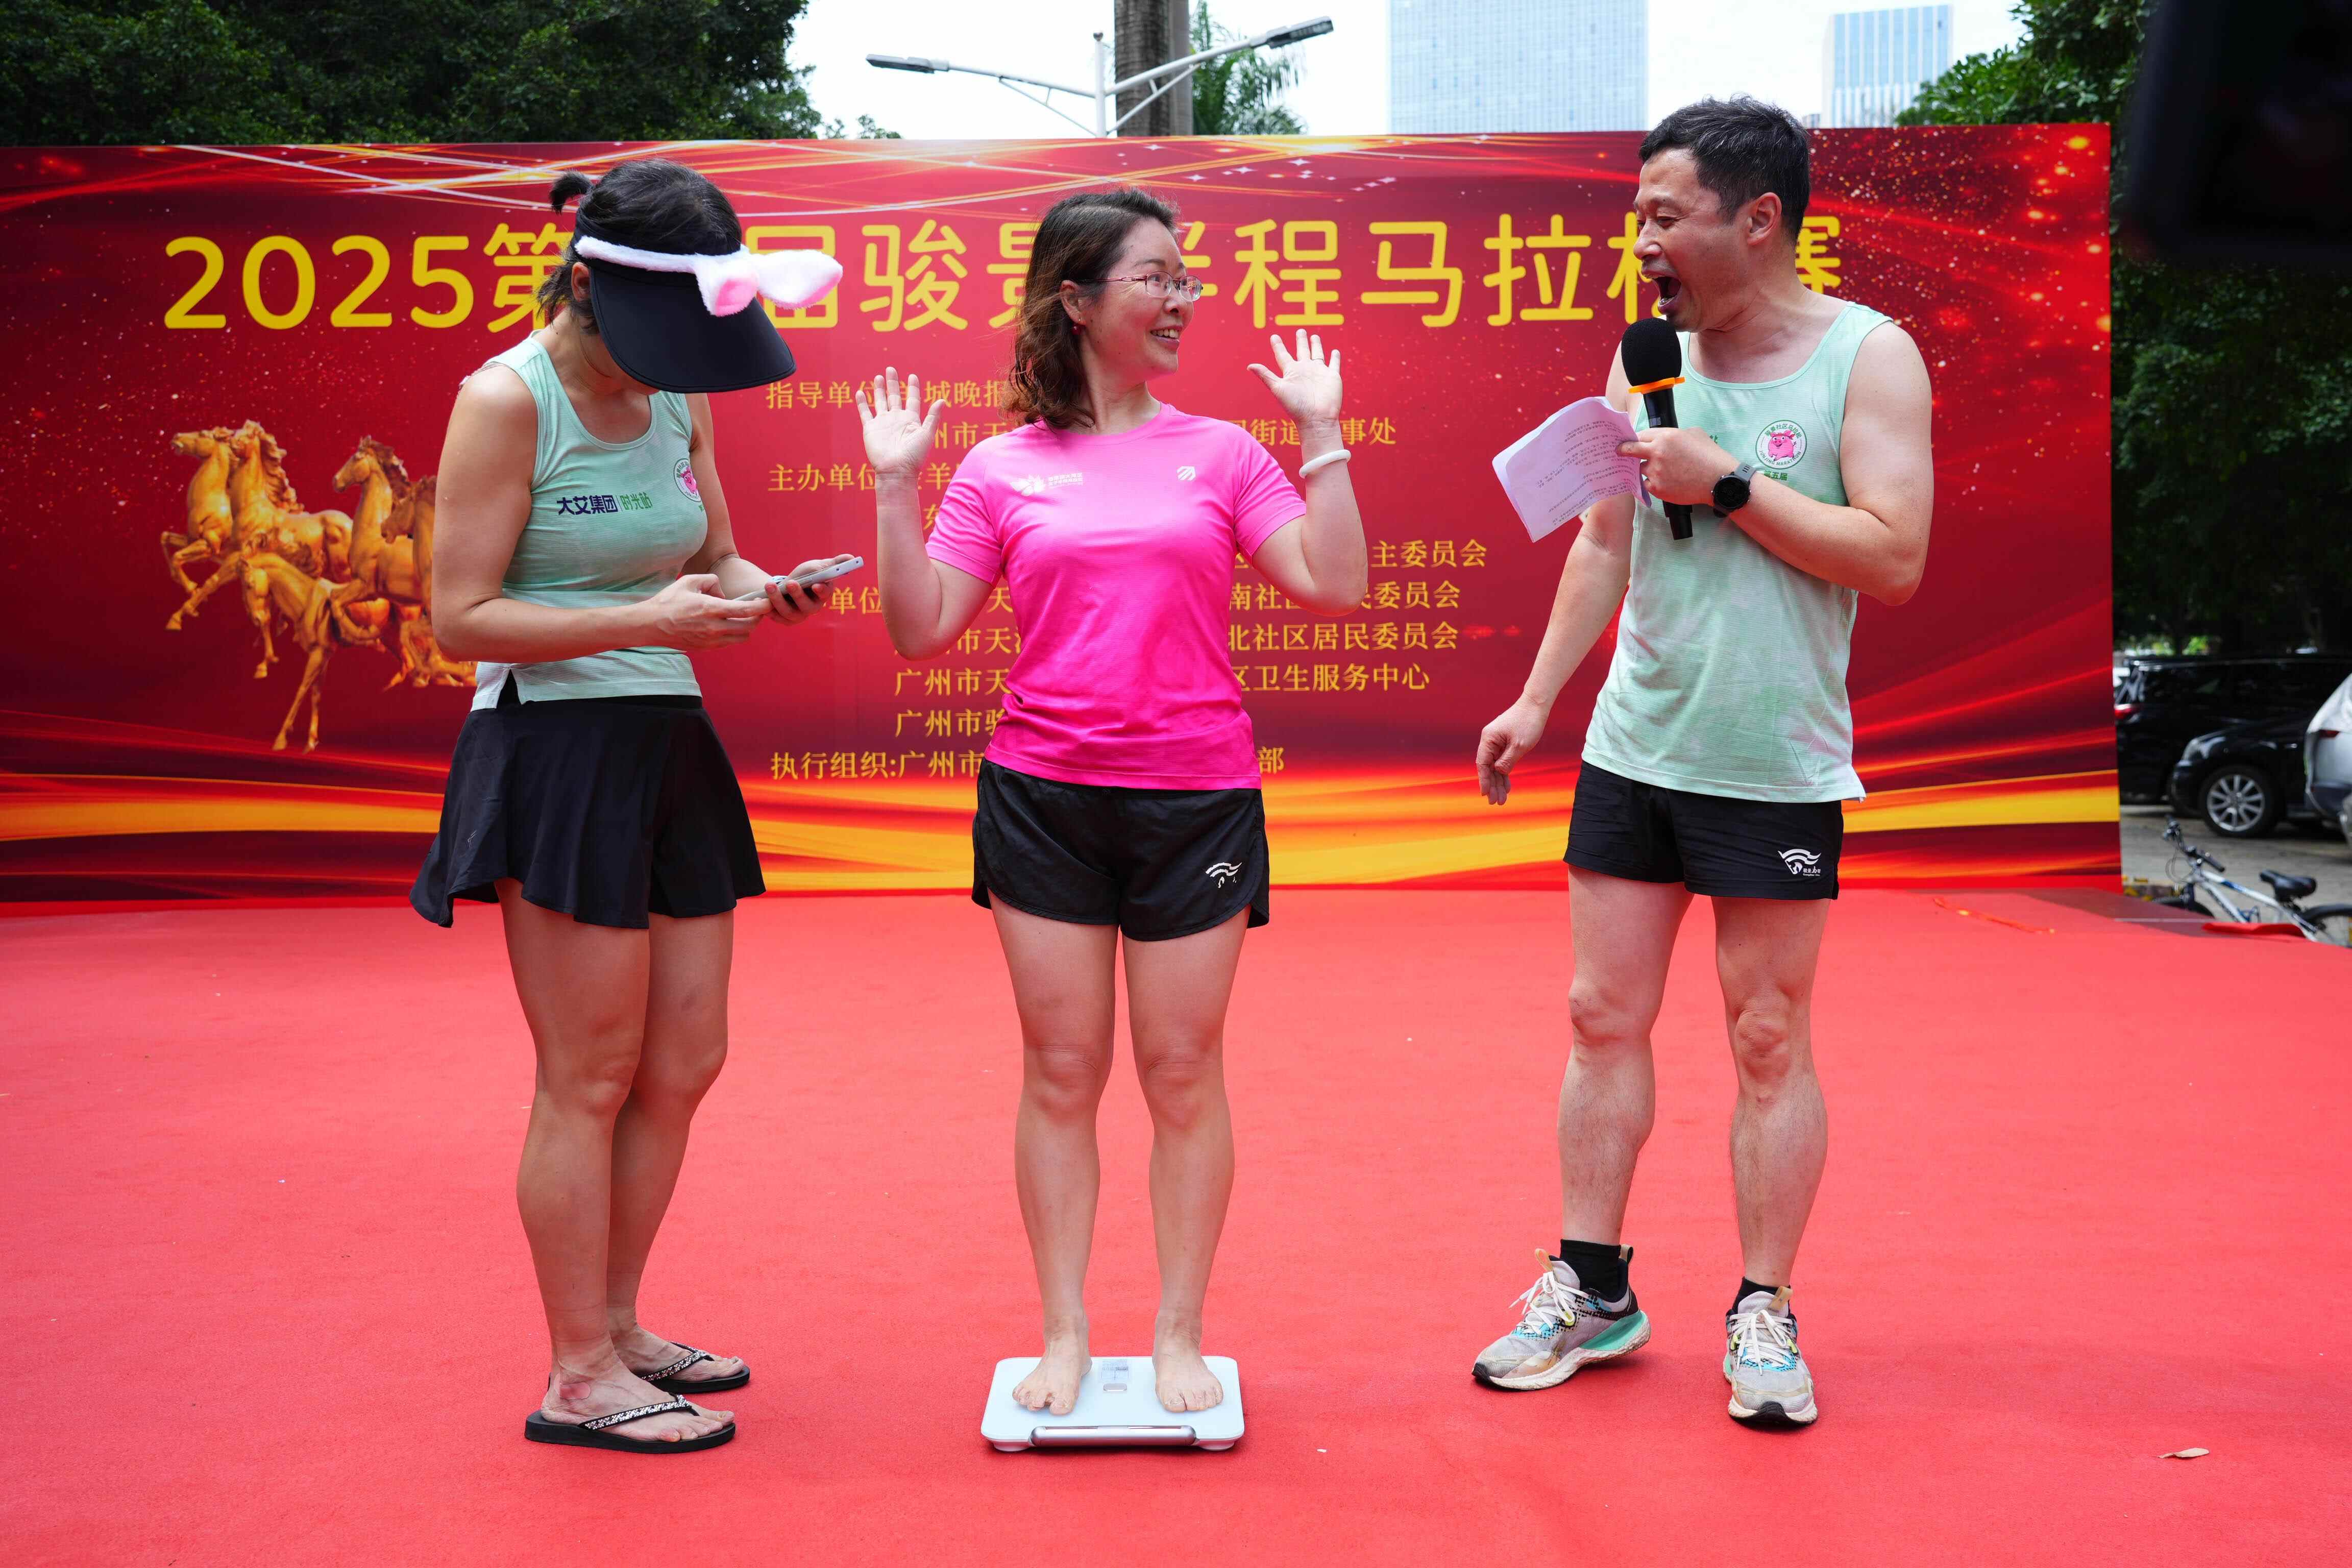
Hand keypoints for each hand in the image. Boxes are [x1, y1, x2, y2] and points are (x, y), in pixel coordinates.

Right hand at [641, 573, 769, 649]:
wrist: (650, 625)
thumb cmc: (669, 601)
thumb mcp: (689, 581)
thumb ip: (711, 581)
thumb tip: (723, 592)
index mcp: (711, 609)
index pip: (746, 611)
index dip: (762, 607)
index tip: (767, 602)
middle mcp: (713, 627)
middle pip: (749, 627)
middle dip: (757, 617)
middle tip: (756, 609)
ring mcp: (711, 640)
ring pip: (741, 637)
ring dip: (746, 628)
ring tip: (742, 617)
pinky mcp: (706, 648)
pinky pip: (728, 642)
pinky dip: (733, 634)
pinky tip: (727, 625)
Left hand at [760, 555, 855, 623]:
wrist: (786, 585)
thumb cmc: (806, 575)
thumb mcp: (818, 566)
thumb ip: (834, 563)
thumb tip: (851, 558)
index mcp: (823, 594)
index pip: (825, 594)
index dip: (821, 590)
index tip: (816, 584)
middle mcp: (812, 608)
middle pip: (807, 607)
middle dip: (798, 595)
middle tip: (790, 583)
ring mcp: (797, 615)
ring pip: (788, 612)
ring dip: (778, 599)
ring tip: (769, 585)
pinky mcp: (783, 619)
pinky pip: (774, 616)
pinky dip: (767, 607)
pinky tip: (759, 597)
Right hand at [856, 368, 945, 477]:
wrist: (896, 471)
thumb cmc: (914, 456)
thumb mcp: (927, 434)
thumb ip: (933, 417)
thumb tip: (942, 399)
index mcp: (911, 420)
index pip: (913, 399)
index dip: (913, 388)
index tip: (912, 376)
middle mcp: (897, 420)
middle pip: (895, 396)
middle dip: (893, 383)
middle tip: (891, 369)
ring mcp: (883, 423)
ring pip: (880, 402)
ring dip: (879, 390)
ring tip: (878, 377)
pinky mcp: (870, 429)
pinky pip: (865, 412)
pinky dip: (862, 403)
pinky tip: (860, 392)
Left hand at [1247, 330, 1341, 427]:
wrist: (1316, 419)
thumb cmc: (1296, 406)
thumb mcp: (1278, 388)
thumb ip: (1265, 376)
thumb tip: (1249, 366)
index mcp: (1291, 372)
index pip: (1283, 355)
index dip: (1278, 346)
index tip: (1274, 337)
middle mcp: (1304, 370)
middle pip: (1302, 351)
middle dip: (1300, 341)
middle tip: (1300, 330)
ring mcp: (1319, 373)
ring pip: (1317, 354)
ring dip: (1316, 345)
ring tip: (1314, 336)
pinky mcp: (1332, 376)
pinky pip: (1334, 363)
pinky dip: (1335, 357)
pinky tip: (1334, 352)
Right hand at [1476, 697, 1548, 805]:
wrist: (1536, 705)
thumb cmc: (1528, 722)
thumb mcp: (1519, 745)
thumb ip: (1507, 761)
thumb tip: (1498, 772)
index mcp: (1489, 739)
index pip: (1483, 764)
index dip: (1484, 780)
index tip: (1486, 794)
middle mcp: (1490, 740)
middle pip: (1488, 767)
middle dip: (1492, 785)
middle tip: (1496, 802)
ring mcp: (1497, 742)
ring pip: (1495, 766)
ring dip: (1499, 782)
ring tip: (1502, 798)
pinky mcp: (1505, 742)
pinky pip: (1502, 761)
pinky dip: (1505, 773)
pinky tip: (1507, 786)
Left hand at [1618, 426, 1737, 506]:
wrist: (1719, 480)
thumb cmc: (1710, 456)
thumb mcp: (1694, 434)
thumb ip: (1675, 434)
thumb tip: (1665, 439)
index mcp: (1666, 436)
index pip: (1640, 435)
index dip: (1636, 438)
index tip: (1630, 441)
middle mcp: (1657, 452)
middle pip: (1630, 450)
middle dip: (1622, 450)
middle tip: (1618, 452)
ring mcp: (1656, 471)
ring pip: (1641, 469)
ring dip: (1647, 469)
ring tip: (1663, 472)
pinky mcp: (1658, 488)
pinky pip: (1646, 484)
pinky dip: (1652, 483)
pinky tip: (1664, 482)